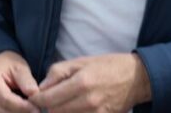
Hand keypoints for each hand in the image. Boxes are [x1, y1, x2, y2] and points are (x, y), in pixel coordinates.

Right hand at [0, 51, 39, 112]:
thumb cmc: (8, 64)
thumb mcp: (20, 67)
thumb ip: (26, 80)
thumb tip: (34, 94)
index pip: (6, 99)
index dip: (22, 106)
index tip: (36, 108)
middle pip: (2, 111)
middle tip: (36, 110)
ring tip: (30, 109)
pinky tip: (22, 111)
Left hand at [29, 53, 150, 112]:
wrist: (136, 78)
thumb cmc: (108, 66)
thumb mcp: (82, 62)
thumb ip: (58, 72)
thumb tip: (41, 87)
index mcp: (81, 82)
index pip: (48, 99)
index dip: (37, 99)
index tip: (34, 97)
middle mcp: (88, 101)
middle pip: (55, 112)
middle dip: (48, 106)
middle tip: (49, 99)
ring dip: (61, 111)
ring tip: (64, 102)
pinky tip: (75, 107)